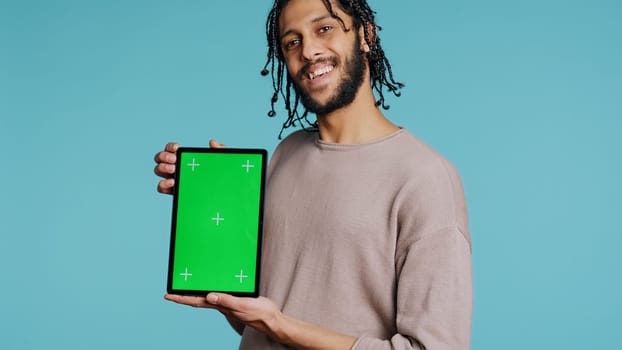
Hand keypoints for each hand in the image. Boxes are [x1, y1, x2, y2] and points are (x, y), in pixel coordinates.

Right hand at [153, 140, 225, 193]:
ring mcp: (174, 179)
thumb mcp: (221, 163)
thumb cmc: (219, 176)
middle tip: (175, 160)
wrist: (222, 194)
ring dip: (162, 168)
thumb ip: (219, 151)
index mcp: (185, 159)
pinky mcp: (174, 191)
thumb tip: (212, 142)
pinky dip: (163, 184)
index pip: (171, 149)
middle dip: (164, 156)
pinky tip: (172, 183)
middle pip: (160, 158)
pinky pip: (161, 187)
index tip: (178, 148)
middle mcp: (176, 167)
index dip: (171, 147)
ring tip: (174, 170)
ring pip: (158, 170)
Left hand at [165, 293, 280, 336]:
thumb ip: (226, 300)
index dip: (181, 298)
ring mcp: (228, 303)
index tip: (168, 295)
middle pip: (198, 299)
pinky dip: (212, 289)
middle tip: (173, 291)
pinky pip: (219, 294)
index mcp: (221, 306)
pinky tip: (212, 287)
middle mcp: (222, 305)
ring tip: (187, 288)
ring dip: (196, 292)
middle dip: (184, 295)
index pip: (196, 301)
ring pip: (207, 297)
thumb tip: (209, 296)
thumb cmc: (259, 314)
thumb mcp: (242, 305)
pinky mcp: (236, 299)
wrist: (272, 320)